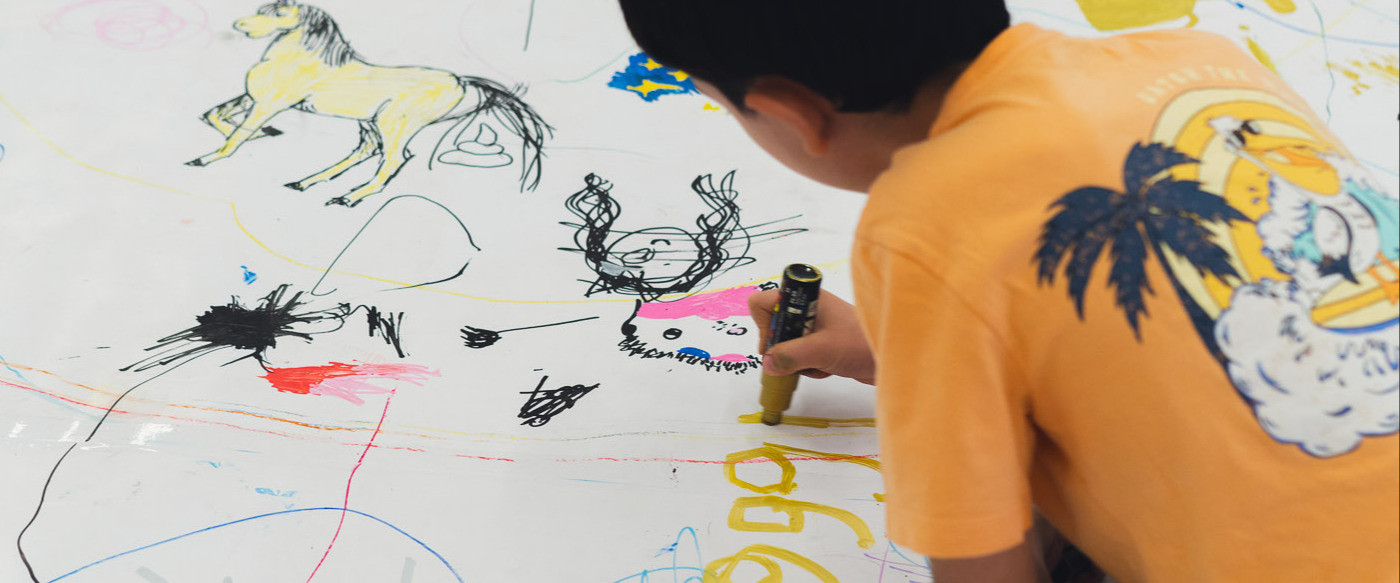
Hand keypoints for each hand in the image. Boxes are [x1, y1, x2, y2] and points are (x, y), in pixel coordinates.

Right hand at [748, 288, 874, 383]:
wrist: (893, 357)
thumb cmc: (861, 344)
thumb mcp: (820, 350)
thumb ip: (790, 356)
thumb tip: (767, 363)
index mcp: (806, 298)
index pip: (764, 303)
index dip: (764, 324)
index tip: (776, 342)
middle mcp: (808, 309)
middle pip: (773, 327)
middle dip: (782, 348)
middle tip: (797, 359)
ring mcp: (816, 326)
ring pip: (787, 345)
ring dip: (797, 361)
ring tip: (818, 364)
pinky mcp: (823, 343)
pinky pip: (801, 356)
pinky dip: (809, 366)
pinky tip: (828, 369)